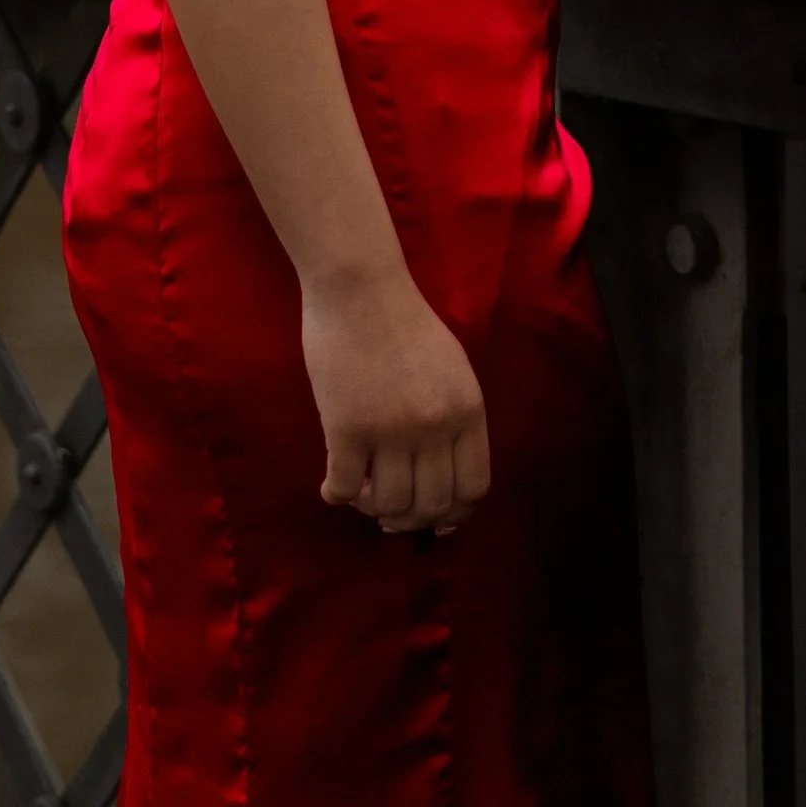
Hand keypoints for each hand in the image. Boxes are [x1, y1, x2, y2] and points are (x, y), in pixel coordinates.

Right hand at [304, 262, 492, 535]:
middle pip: (432, 505)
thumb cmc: (403, 321)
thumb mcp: (451, 369)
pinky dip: (337, 496)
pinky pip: (345, 487)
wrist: (359, 285)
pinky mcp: (347, 427)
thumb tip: (445, 476)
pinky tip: (331, 487)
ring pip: (389, 504)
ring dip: (372, 509)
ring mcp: (391, 429)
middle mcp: (436, 426)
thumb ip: (454, 418)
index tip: (435, 520)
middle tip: (389, 515)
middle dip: (411, 520)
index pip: (474, 488)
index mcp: (467, 410)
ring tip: (360, 494)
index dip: (455, 515)